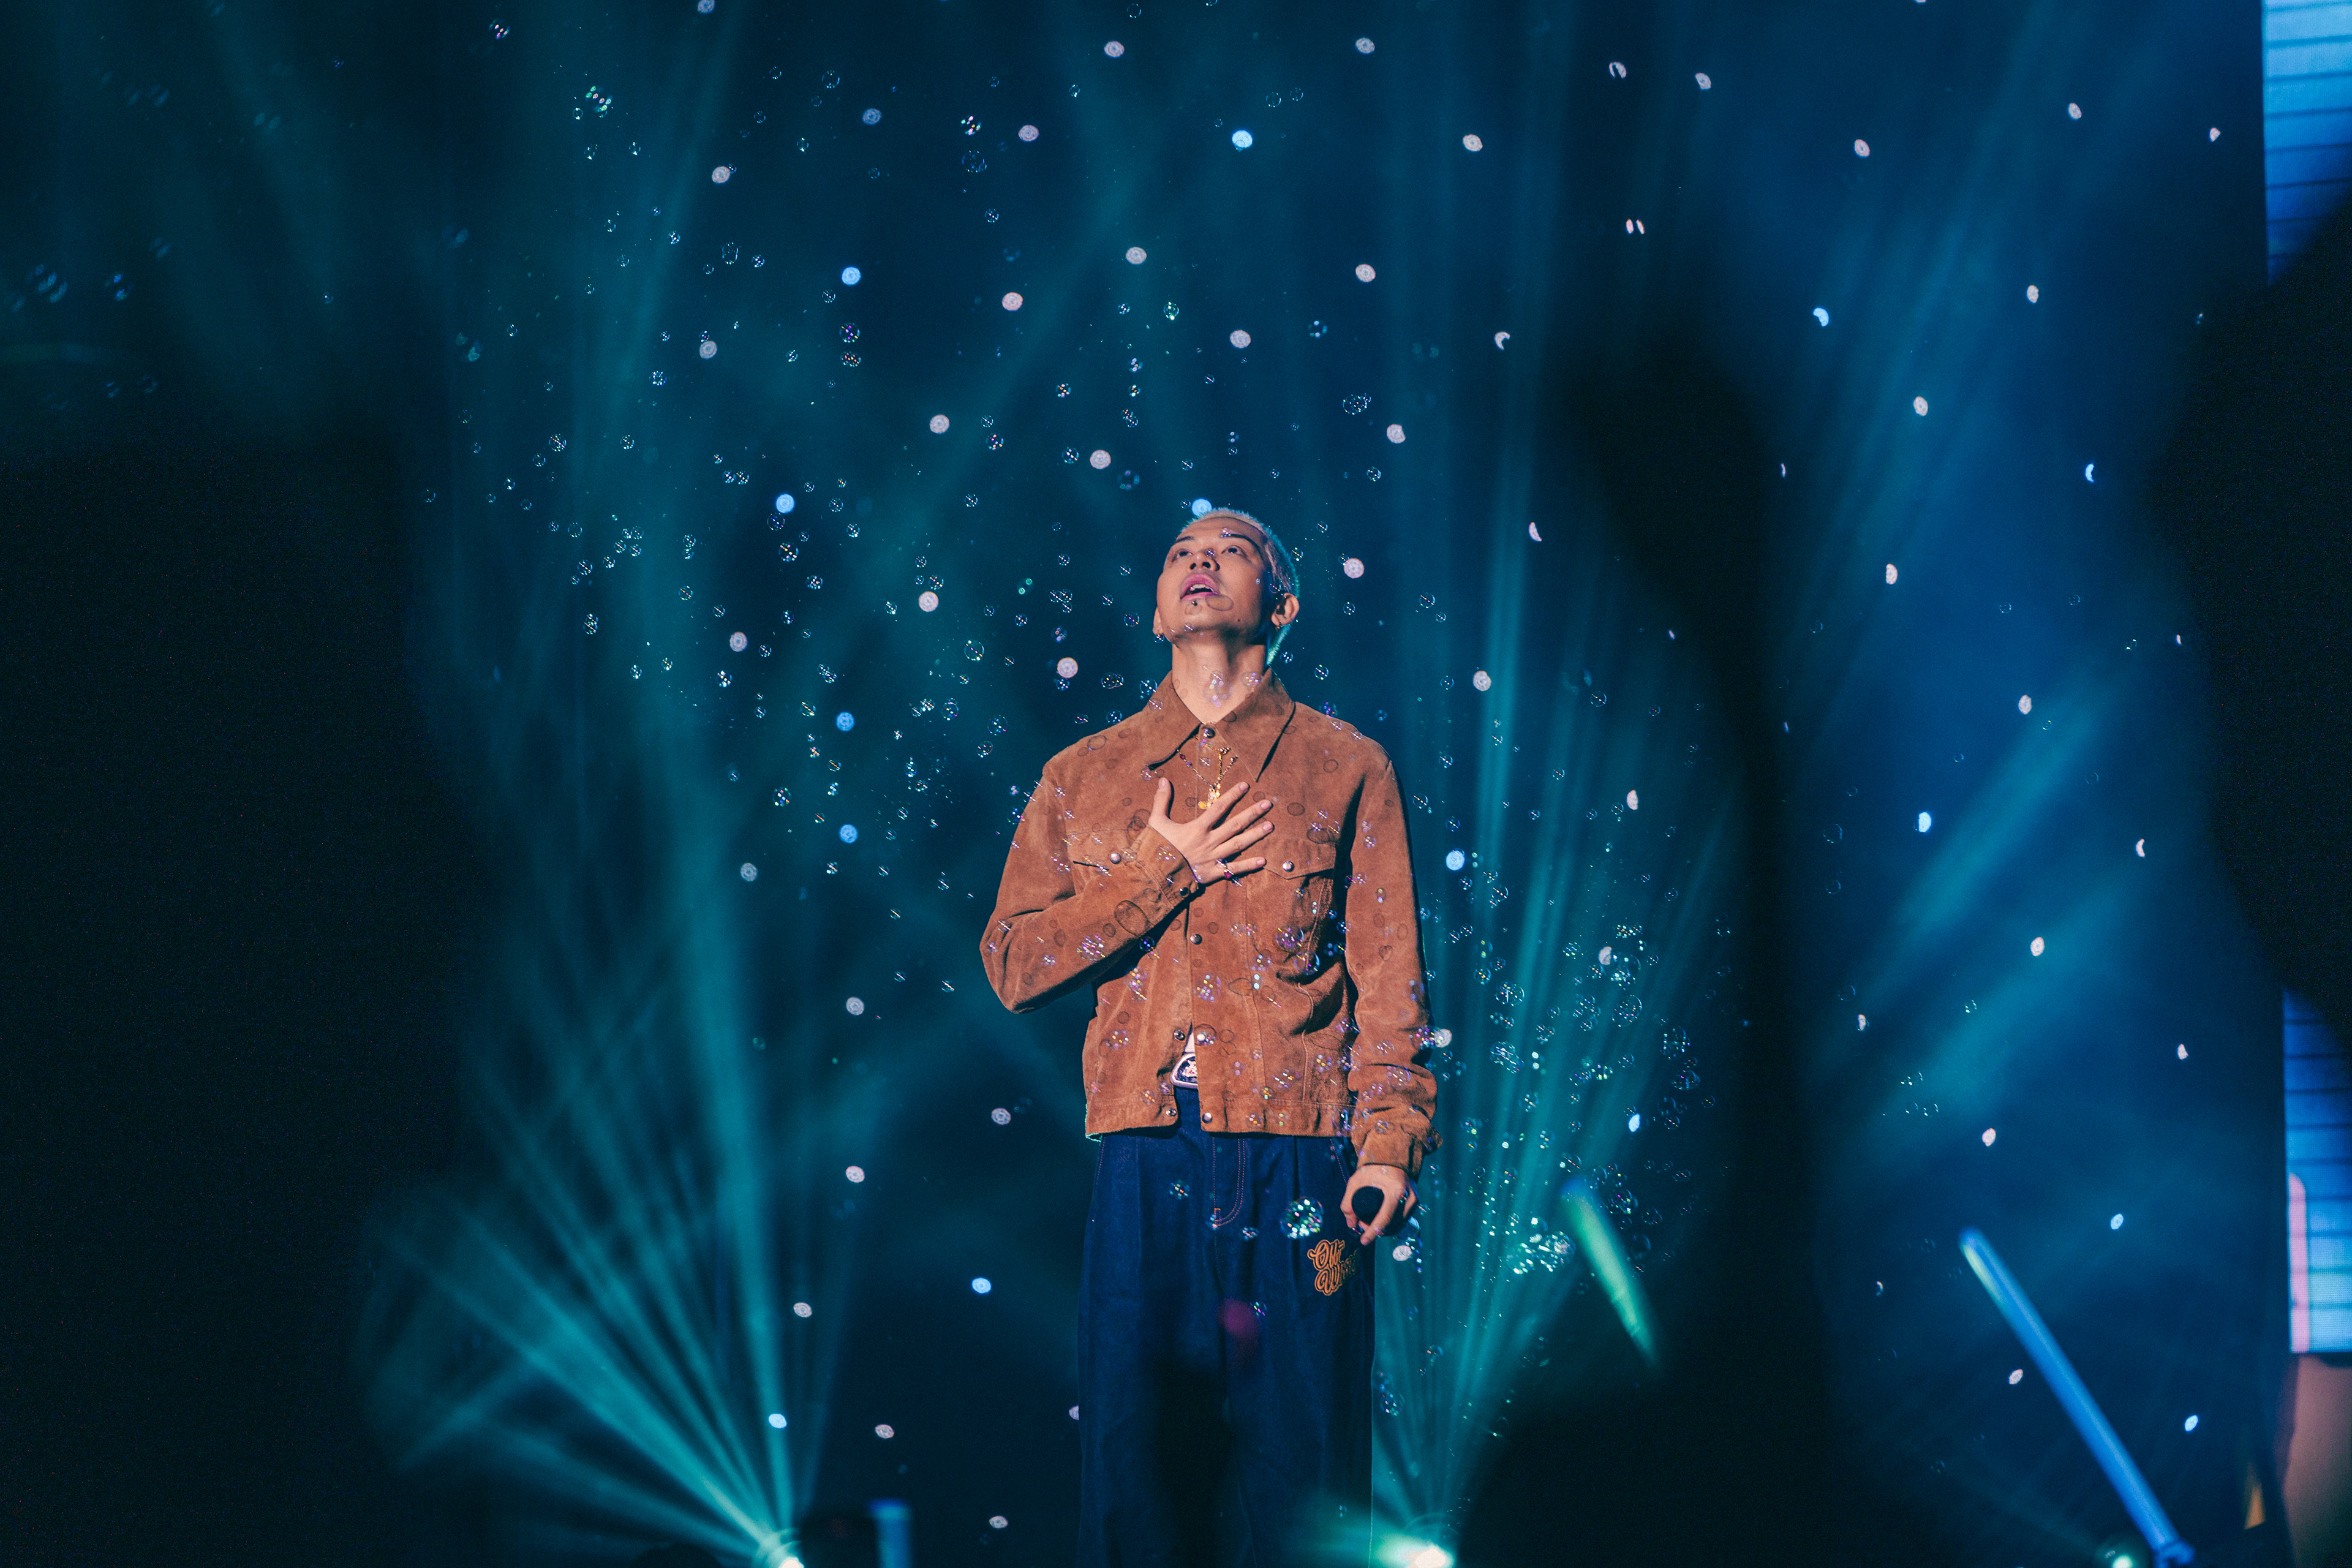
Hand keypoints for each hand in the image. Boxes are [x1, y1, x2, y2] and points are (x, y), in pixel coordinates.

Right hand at [1146, 775, 1272, 883]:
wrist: (1154, 875)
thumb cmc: (1155, 848)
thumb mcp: (1155, 821)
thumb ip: (1161, 800)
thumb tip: (1163, 779)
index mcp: (1197, 828)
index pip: (1219, 807)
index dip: (1232, 795)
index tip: (1245, 786)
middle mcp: (1209, 841)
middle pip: (1235, 824)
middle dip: (1252, 813)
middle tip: (1268, 803)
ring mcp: (1213, 857)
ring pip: (1238, 844)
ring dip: (1255, 835)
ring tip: (1270, 826)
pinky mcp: (1213, 873)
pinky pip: (1233, 869)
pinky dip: (1248, 865)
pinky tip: (1263, 860)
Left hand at [1342, 1164, 1415, 1245]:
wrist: (1392, 1156)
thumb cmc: (1373, 1167)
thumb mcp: (1356, 1181)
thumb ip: (1348, 1202)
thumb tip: (1350, 1224)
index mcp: (1396, 1190)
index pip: (1385, 1219)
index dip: (1372, 1232)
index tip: (1363, 1241)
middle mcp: (1409, 1197)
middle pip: (1392, 1225)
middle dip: (1376, 1231)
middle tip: (1361, 1225)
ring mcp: (1415, 1200)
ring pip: (1399, 1225)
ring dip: (1385, 1229)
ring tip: (1369, 1222)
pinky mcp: (1416, 1201)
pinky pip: (1404, 1219)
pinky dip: (1392, 1224)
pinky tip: (1381, 1222)